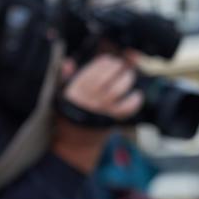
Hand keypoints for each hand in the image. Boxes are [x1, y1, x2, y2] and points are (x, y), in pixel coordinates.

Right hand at [51, 54, 142, 173]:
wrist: (74, 139)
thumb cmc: (70, 112)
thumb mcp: (61, 93)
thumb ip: (64, 76)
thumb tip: (68, 63)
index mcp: (74, 90)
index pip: (91, 71)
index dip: (103, 62)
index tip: (108, 59)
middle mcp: (88, 99)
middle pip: (106, 78)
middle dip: (116, 68)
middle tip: (120, 65)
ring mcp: (100, 110)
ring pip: (117, 90)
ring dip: (126, 79)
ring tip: (129, 75)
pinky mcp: (111, 120)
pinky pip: (126, 108)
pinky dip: (135, 101)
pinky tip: (137, 94)